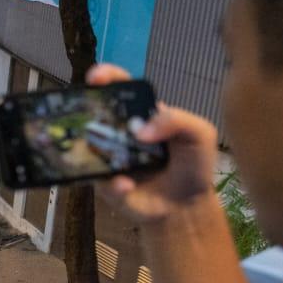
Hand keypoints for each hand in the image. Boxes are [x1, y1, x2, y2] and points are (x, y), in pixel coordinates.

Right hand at [85, 64, 217, 223]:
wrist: (188, 205)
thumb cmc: (193, 164)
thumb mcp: (199, 134)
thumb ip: (177, 120)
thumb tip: (140, 130)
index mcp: (140, 114)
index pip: (120, 88)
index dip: (107, 77)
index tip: (96, 76)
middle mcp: (118, 133)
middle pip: (95, 113)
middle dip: (83, 108)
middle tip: (85, 112)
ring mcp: (108, 158)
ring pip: (87, 147)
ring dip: (91, 148)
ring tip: (107, 155)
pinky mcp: (105, 184)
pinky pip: (100, 181)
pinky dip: (113, 183)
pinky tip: (126, 186)